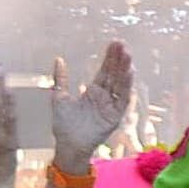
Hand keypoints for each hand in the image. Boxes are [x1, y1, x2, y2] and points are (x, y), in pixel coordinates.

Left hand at [49, 43, 134, 169]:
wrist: (68, 144)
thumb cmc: (63, 124)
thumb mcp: (58, 97)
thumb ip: (61, 79)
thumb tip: (59, 59)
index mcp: (93, 92)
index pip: (104, 71)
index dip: (110, 58)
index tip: (115, 44)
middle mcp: (105, 97)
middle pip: (114, 75)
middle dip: (119, 60)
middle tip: (123, 45)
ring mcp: (111, 106)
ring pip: (120, 85)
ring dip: (125, 70)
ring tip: (128, 56)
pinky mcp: (115, 116)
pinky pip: (122, 99)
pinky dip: (126, 87)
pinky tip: (129, 74)